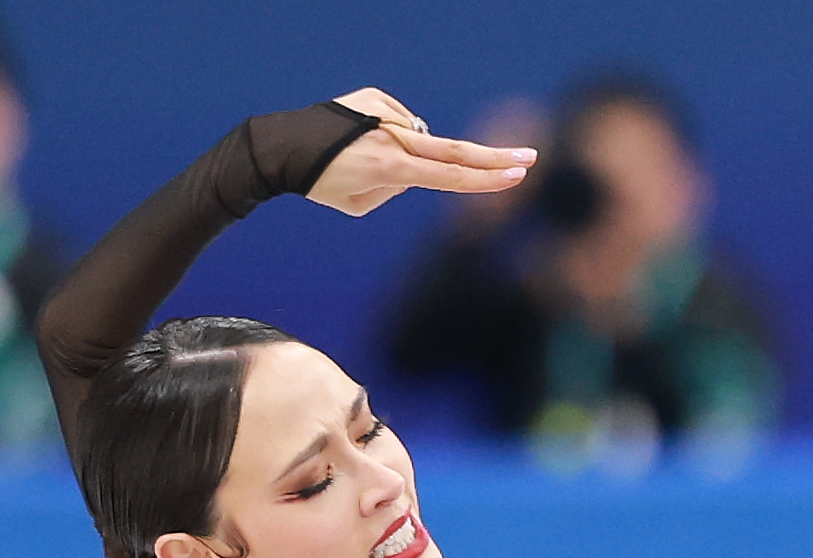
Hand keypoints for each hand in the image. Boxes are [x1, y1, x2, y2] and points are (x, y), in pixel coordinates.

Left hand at [308, 88, 536, 216]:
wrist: (281, 146)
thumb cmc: (321, 183)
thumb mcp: (360, 204)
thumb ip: (398, 187)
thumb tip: (418, 164)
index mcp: (389, 169)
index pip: (449, 177)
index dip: (486, 181)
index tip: (517, 177)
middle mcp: (391, 138)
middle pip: (454, 150)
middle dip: (495, 157)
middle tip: (530, 157)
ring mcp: (385, 113)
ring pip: (418, 138)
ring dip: (406, 154)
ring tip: (362, 160)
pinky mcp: (375, 97)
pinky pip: (397, 121)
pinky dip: (389, 134)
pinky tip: (360, 140)